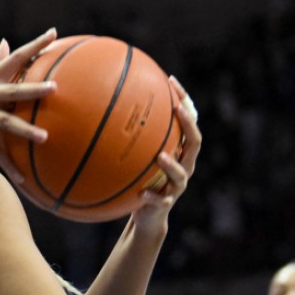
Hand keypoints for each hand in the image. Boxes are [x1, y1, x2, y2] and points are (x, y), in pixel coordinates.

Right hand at [0, 29, 57, 181]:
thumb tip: (7, 43)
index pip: (14, 57)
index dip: (34, 45)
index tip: (54, 33)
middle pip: (12, 90)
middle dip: (34, 89)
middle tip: (55, 88)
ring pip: (5, 122)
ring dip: (25, 130)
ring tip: (44, 137)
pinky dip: (8, 165)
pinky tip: (23, 177)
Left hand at [131, 76, 199, 230]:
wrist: (147, 214)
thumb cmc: (138, 177)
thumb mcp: (134, 152)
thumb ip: (127, 132)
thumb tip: (99, 99)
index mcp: (178, 150)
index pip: (187, 121)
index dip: (183, 100)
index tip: (171, 80)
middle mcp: (183, 165)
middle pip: (194, 142)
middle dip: (188, 124)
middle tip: (178, 109)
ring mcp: (176, 185)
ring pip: (181, 173)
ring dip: (171, 165)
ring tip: (160, 157)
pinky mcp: (165, 203)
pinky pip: (161, 199)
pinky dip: (153, 196)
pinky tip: (142, 193)